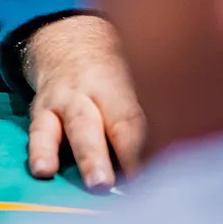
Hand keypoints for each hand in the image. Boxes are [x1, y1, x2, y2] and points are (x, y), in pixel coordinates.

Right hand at [22, 15, 144, 188]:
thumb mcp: (136, 78)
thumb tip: (182, 153)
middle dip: (104, 154)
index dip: (142, 148)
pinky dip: (39, 151)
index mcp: (121, 87)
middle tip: (107, 182)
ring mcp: (64, 102)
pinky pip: (39, 130)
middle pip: (102, 123)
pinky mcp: (41, 111)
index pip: (133, 120)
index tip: (157, 173)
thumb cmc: (115, 72)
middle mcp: (92, 94)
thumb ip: (152, 113)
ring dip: (79, 155)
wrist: (69, 41)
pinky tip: (41, 170)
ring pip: (73, 127)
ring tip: (82, 178)